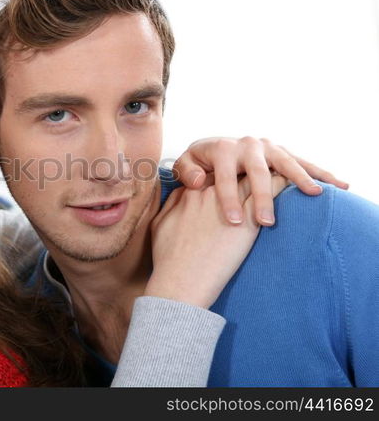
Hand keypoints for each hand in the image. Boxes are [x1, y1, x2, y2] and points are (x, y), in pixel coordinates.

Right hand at [144, 174, 288, 308]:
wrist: (181, 280)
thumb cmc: (167, 258)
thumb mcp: (160, 225)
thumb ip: (171, 204)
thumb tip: (180, 195)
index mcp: (189, 193)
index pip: (210, 174)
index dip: (223, 175)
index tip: (232, 177)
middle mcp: (209, 192)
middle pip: (233, 173)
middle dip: (245, 169)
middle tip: (260, 168)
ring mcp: (229, 204)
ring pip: (252, 178)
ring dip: (266, 173)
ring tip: (281, 168)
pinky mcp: (248, 221)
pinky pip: (269, 194)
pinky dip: (279, 184)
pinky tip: (289, 180)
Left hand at [172, 136, 348, 225]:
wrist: (217, 149)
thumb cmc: (199, 164)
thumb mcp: (187, 165)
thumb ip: (187, 171)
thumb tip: (198, 182)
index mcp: (222, 148)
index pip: (225, 177)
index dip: (228, 199)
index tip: (234, 222)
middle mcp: (247, 144)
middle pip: (257, 171)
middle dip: (263, 196)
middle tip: (267, 222)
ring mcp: (268, 147)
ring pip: (286, 162)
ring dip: (300, 179)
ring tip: (315, 194)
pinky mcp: (282, 153)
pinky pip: (303, 163)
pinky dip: (320, 173)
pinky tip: (340, 186)